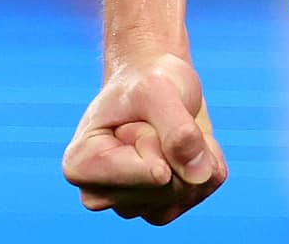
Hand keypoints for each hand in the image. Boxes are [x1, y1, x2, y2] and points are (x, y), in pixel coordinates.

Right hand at [63, 52, 226, 223]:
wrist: (156, 81)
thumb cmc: (146, 81)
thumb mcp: (158, 91)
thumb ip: (177, 131)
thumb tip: (201, 175)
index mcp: (81, 166)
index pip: (148, 172)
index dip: (157, 137)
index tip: (138, 117)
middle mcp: (99, 195)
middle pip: (166, 188)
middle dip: (177, 145)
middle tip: (157, 119)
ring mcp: (129, 205)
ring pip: (184, 194)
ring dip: (194, 154)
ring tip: (171, 129)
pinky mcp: (158, 207)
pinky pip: (199, 193)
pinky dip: (206, 163)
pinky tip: (192, 143)